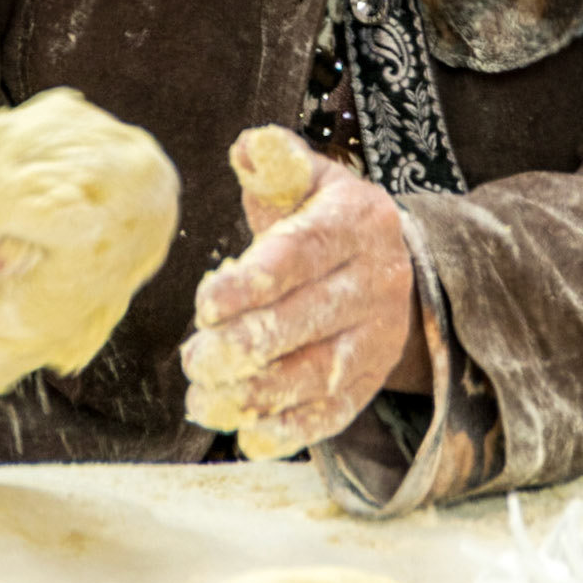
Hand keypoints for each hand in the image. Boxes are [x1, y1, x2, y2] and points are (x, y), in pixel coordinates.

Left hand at [181, 126, 429, 458]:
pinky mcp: (370, 380)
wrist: (387, 265)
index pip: (303, 254)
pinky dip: (290, 431)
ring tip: (202, 398)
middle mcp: (377, 279)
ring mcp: (378, 336)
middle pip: (308, 320)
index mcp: (358, 220)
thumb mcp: (306, 179)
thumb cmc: (322, 216)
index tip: (205, 305)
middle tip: (195, 358)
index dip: (252, 282)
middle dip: (246, 345)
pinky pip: (334, 413)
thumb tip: (248, 147)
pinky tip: (246, 435)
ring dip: (257, 393)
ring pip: (319, 373)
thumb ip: (275, 162)